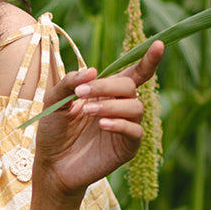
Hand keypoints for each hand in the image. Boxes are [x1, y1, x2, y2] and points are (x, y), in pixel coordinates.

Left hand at [34, 41, 163, 199]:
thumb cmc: (54, 131)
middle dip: (107, 86)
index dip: (148, 60)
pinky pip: (134, 131)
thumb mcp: (55, 100)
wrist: (51, 165)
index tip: (159, 44)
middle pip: (129, 86)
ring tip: (87, 112)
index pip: (134, 73)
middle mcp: (120, 107)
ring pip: (135, 107)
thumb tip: (93, 70)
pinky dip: (119, 124)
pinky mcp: (127, 148)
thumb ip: (70, 82)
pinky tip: (102, 125)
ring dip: (111, 105)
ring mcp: (126, 127)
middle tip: (81, 94)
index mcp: (107, 93)